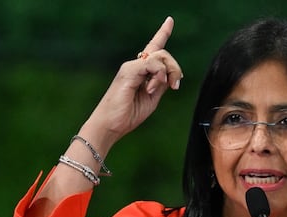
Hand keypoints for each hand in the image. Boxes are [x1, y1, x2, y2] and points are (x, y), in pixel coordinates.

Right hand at [82, 17, 183, 150]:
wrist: (110, 125)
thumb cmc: (128, 114)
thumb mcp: (152, 99)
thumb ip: (160, 85)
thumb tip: (170, 75)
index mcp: (141, 71)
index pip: (153, 48)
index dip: (162, 33)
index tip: (169, 20)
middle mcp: (136, 66)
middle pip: (163, 53)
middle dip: (176, 68)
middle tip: (175, 86)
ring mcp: (131, 67)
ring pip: (160, 56)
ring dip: (169, 73)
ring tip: (164, 89)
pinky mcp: (129, 71)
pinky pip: (152, 64)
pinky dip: (158, 75)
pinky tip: (152, 88)